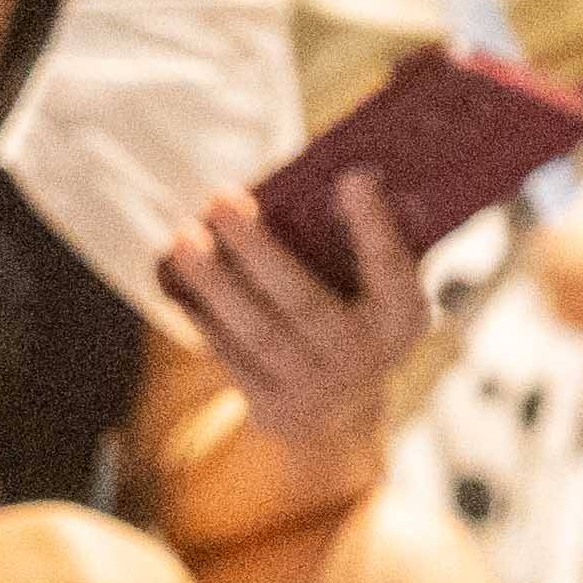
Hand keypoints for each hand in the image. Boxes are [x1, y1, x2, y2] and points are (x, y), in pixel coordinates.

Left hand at [171, 166, 437, 457]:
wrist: (344, 410)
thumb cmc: (355, 316)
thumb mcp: (378, 289)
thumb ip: (363, 243)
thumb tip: (335, 173)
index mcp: (402, 317)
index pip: (392, 268)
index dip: (373, 226)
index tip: (352, 177)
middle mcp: (365, 357)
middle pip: (302, 300)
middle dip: (256, 248)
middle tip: (221, 199)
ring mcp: (319, 387)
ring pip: (256, 330)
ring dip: (213, 282)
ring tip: (184, 238)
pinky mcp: (276, 408)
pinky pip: (231, 356)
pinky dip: (202, 316)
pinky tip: (179, 282)